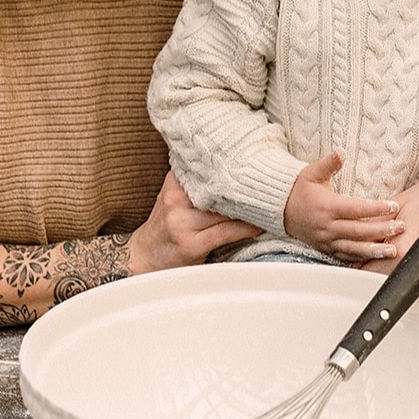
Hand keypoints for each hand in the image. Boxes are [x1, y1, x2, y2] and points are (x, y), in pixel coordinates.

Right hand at [129, 172, 260, 273]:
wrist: (143, 256)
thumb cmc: (166, 224)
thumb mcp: (174, 195)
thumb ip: (195, 181)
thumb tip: (235, 163)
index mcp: (174, 182)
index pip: (212, 169)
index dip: (238, 167)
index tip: (260, 165)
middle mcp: (175, 199)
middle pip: (222, 190)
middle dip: (248, 189)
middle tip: (275, 185)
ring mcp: (181, 223)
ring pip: (227, 212)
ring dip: (252, 210)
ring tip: (273, 206)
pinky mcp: (190, 245)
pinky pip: (226, 233)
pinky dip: (246, 229)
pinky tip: (259, 227)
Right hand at [282, 151, 403, 261]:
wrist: (280, 209)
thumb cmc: (300, 189)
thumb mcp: (312, 172)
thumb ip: (329, 163)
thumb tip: (341, 151)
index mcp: (327, 206)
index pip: (356, 209)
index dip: (376, 209)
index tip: (394, 206)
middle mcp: (327, 226)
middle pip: (359, 231)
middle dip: (382, 230)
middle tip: (401, 227)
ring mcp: (326, 240)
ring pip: (354, 248)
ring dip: (375, 250)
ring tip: (393, 251)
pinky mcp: (326, 249)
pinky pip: (345, 256)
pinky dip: (360, 258)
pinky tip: (375, 258)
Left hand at [356, 181, 418, 295]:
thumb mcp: (404, 204)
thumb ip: (375, 225)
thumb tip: (353, 240)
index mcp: (406, 251)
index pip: (374, 274)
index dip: (367, 268)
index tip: (365, 265)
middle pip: (398, 283)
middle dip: (392, 271)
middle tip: (401, 250)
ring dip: (416, 274)